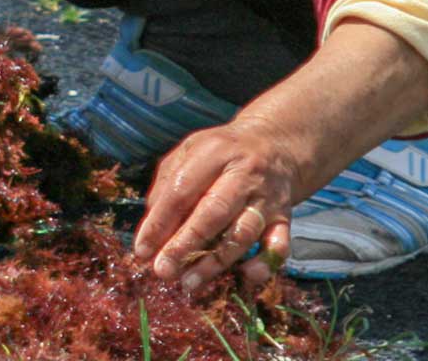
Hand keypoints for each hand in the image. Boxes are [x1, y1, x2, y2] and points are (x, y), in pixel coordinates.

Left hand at [132, 115, 296, 291]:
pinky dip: (264, 264)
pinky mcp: (285, 218)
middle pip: (213, 212)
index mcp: (213, 152)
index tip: (142, 250)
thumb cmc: (220, 152)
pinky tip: (246, 277)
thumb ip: (167, 184)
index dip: (159, 222)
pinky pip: (279, 246)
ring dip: (215, 262)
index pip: (182, 189)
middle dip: (185, 244)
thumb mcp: (190, 152)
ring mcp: (266, 197)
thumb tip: (151, 228)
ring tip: (189, 283)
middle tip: (163, 270)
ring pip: (242, 233)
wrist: (274, 144)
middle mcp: (242, 174)